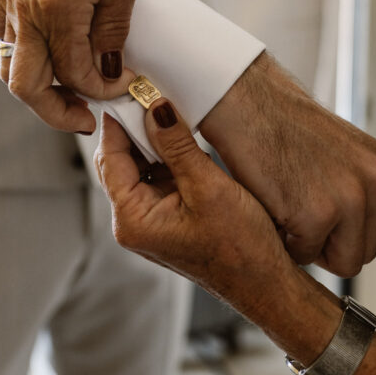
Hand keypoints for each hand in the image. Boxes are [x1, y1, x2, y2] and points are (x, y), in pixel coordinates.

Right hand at [0, 0, 144, 133]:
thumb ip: (114, 26)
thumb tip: (108, 69)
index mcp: (57, 1)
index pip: (73, 71)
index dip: (101, 90)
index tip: (125, 84)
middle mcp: (24, 5)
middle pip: (25, 84)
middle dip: (57, 112)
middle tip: (89, 117)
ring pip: (7, 67)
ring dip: (35, 91)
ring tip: (69, 96)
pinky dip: (15, 63)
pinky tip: (42, 64)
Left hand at [95, 102, 297, 314]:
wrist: (266, 282)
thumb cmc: (240, 248)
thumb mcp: (207, 186)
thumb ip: (176, 145)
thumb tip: (155, 108)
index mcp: (132, 220)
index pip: (110, 158)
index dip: (118, 123)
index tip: (130, 92)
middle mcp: (133, 223)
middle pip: (119, 162)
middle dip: (134, 130)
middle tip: (149, 96)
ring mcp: (149, 221)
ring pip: (138, 168)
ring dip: (152, 142)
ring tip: (169, 113)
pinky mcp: (167, 218)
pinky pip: (157, 179)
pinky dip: (166, 158)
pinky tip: (181, 138)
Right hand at [199, 53, 375, 277]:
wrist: (246, 103)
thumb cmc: (283, 128)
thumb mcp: (345, 155)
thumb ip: (362, 191)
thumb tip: (363, 241)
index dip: (345, 235)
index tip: (316, 212)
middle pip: (365, 253)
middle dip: (329, 244)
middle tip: (297, 210)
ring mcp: (350, 200)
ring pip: (343, 263)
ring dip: (310, 246)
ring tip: (288, 209)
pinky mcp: (317, 214)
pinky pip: (304, 256)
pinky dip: (283, 240)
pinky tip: (274, 205)